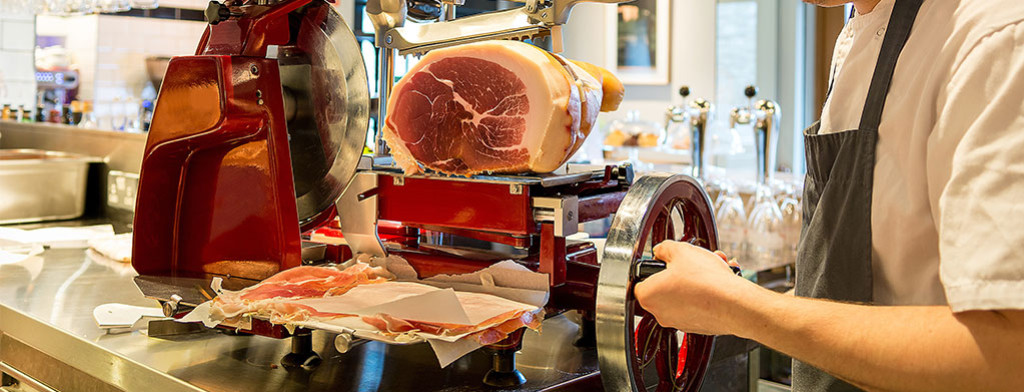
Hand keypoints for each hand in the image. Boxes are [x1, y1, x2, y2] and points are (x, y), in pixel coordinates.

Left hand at [633, 240, 758, 335]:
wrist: (734, 304)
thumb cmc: (705, 281)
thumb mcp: (680, 250)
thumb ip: (664, 249)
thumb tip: (661, 251)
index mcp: (648, 296)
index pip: (640, 281)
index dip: (652, 269)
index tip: (663, 264)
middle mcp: (660, 314)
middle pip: (665, 287)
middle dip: (680, 272)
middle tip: (692, 262)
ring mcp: (679, 322)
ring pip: (684, 294)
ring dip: (697, 279)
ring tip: (712, 267)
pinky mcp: (697, 326)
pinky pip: (698, 305)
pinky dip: (706, 293)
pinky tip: (719, 281)